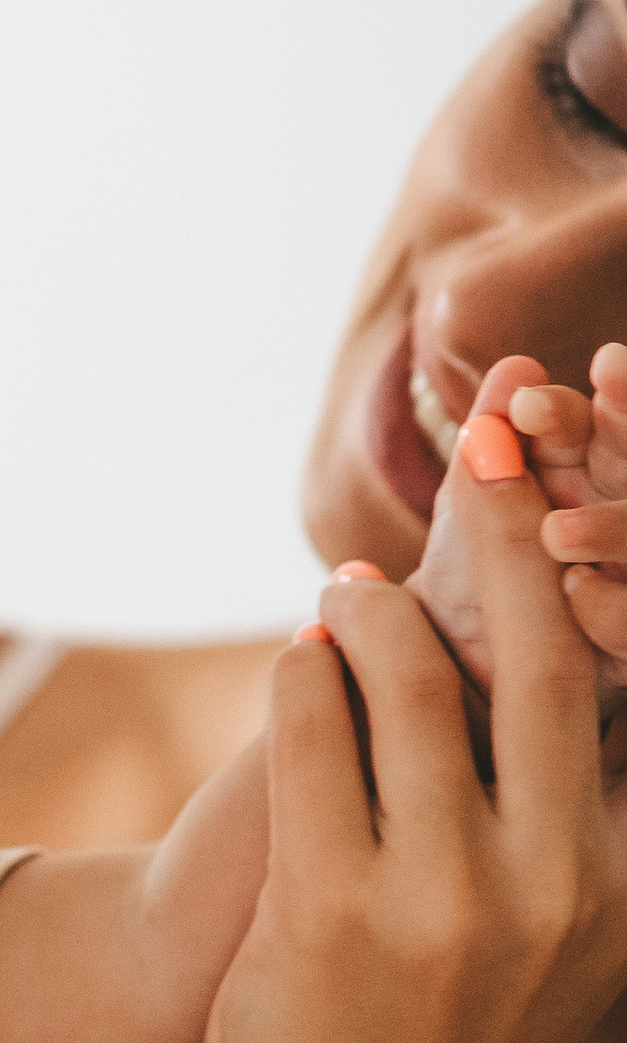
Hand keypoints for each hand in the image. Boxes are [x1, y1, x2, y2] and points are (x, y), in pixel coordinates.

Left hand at [211, 432, 626, 1042]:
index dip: (607, 572)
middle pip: (551, 654)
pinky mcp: (334, 914)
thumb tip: (556, 652)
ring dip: (377, 615)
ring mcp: (449, 903)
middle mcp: (564, 887)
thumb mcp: (554, 939)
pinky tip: (299, 658)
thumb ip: (565, 816)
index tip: (584, 469)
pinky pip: (313, 738)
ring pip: (419, 682)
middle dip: (516, 527)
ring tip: (347, 594)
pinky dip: (304, 678)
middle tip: (494, 433)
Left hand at [406, 349, 626, 707]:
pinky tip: (574, 593)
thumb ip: (492, 436)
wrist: (434, 675)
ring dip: (614, 530)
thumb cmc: (461, 579)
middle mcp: (621, 524)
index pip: (615, 423)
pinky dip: (612, 607)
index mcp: (598, 473)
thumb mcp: (470, 502)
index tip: (540, 398)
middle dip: (622, 437)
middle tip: (557, 432)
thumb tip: (514, 367)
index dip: (608, 399)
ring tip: (557, 532)